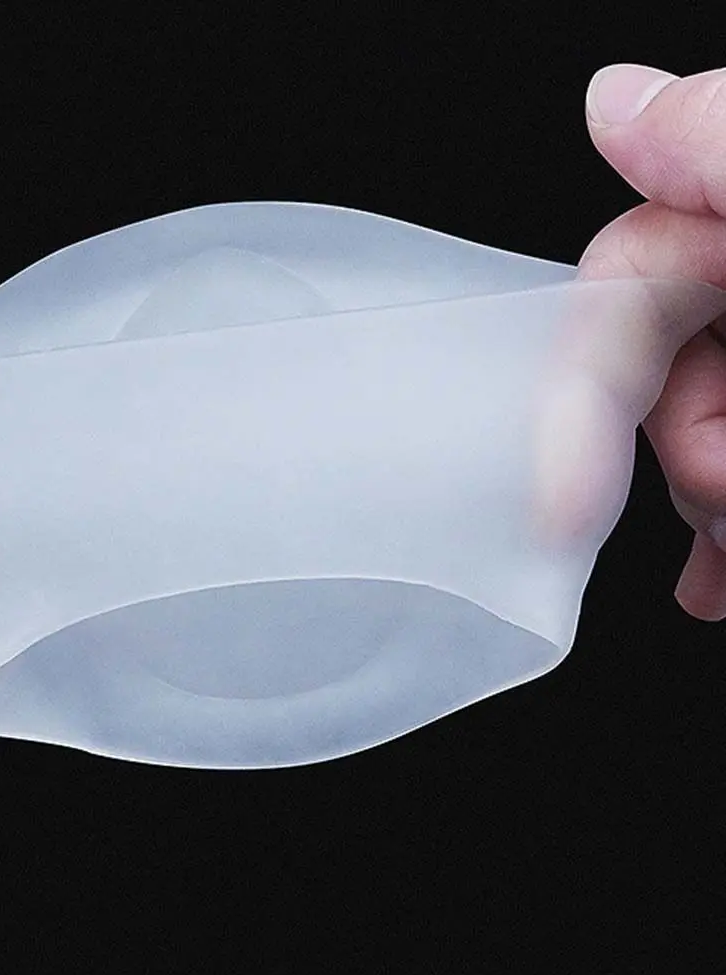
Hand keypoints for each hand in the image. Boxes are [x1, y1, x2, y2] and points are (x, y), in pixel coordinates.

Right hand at [580, 65, 725, 620]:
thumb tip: (616, 97)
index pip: (630, 280)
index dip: (588, 391)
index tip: (565, 506)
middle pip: (657, 370)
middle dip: (679, 454)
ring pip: (690, 439)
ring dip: (707, 506)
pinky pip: (724, 483)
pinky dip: (718, 533)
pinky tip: (716, 577)